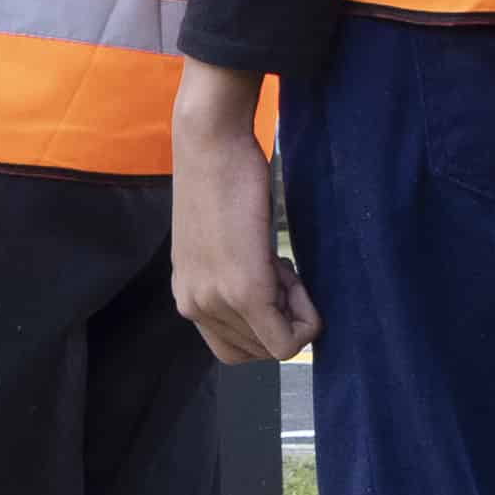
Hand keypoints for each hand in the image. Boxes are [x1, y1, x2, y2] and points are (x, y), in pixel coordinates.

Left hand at [169, 72, 317, 364]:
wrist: (211, 143)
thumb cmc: (221, 179)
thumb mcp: (220, 243)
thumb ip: (232, 278)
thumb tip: (272, 304)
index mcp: (187, 297)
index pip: (235, 348)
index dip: (264, 320)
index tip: (268, 274)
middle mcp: (193, 306)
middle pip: (256, 352)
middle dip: (280, 317)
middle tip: (278, 265)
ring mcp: (215, 301)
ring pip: (274, 347)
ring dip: (292, 311)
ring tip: (279, 261)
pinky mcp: (243, 290)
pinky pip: (286, 341)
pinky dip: (306, 320)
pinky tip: (294, 272)